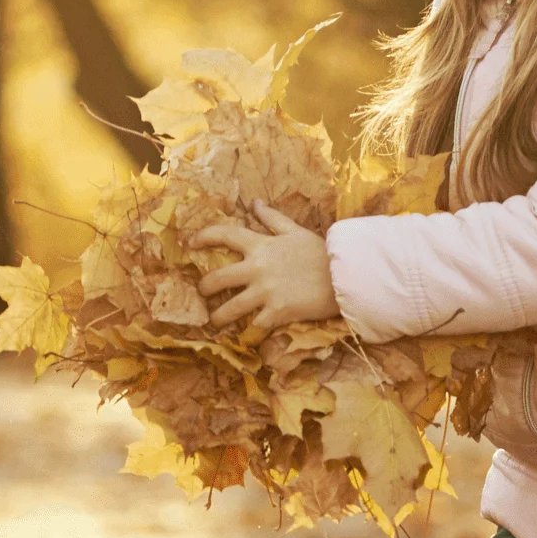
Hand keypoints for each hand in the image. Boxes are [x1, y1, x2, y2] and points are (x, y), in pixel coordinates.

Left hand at [195, 204, 339, 330]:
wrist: (345, 276)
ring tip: (215, 322)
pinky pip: (254, 326)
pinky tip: (244, 335)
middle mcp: (257, 268)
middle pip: (217, 278)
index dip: (204, 236)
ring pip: (230, 309)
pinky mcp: (277, 312)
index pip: (225, 235)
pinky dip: (249, 332)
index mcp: (261, 245)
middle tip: (202, 293)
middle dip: (204, 288)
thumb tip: (254, 202)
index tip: (192, 243)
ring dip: (218, 317)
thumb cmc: (322, 253)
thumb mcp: (296, 231)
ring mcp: (266, 292)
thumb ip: (272, 219)